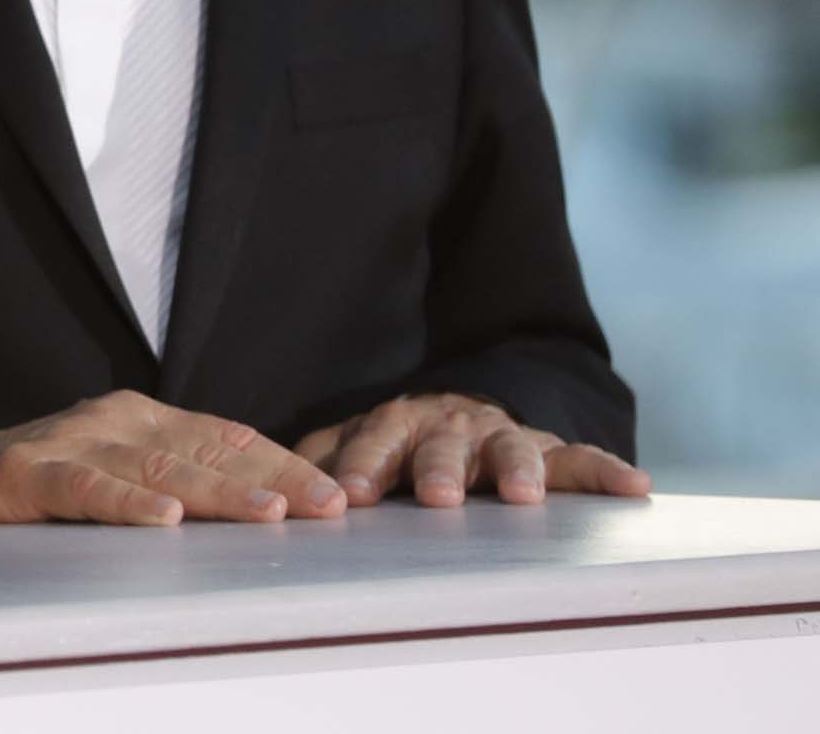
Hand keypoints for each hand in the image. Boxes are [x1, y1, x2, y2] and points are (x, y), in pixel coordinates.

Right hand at [0, 390, 350, 526]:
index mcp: (144, 420)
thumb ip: (185, 487)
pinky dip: (124, 503)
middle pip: (203, 452)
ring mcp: (68, 443)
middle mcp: (112, 421)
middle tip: (322, 507)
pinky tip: (162, 520)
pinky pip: (84, 489)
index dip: (283, 466)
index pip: (227, 440)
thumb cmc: (57, 494)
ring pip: (154, 468)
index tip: (336, 499)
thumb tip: (278, 512)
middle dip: (270, 480)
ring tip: (266, 512)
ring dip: (215, 491)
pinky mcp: (27, 474)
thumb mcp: (129, 483)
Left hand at [295, 393, 650, 507]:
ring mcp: (500, 435)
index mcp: (393, 424)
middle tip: (438, 497)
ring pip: (509, 448)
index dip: (363, 467)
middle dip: (439, 470)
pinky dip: (607, 471)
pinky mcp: (549, 448)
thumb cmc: (397, 444)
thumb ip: (319, 461)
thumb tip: (272, 489)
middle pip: (441, 446)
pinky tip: (635, 484)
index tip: (353, 496)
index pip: (371, 444)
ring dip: (517, 470)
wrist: (459, 409)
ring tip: (525, 495)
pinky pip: (582, 458)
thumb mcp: (355, 446)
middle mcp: (447, 425)